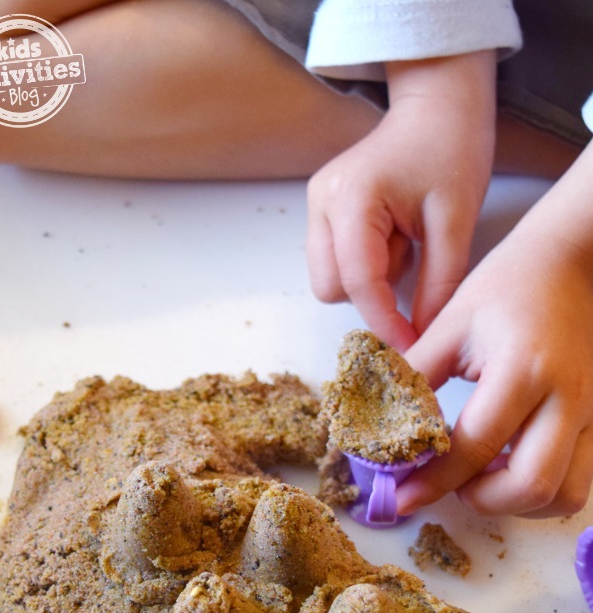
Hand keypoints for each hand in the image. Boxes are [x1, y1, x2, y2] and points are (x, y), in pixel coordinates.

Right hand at [306, 52, 495, 349]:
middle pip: (332, 287)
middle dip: (371, 296)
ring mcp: (316, 205)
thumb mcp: (456, 222)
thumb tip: (421, 335)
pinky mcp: (322, 211)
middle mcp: (322, 202)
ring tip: (403, 245)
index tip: (411, 346)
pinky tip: (391, 238)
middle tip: (413, 266)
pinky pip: (335, 262)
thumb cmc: (451, 150)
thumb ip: (438, 284)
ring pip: (329, 279)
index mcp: (353, 198)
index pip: (359, 281)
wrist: (437, 106)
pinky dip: (363, 266)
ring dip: (367, 281)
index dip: (384, 321)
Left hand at [397, 168, 592, 517]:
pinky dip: (541, 490)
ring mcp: (592, 413)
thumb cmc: (508, 285)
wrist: (573, 261)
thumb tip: (376, 427)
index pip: (472, 447)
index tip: (399, 499)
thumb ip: (413, 376)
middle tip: (450, 484)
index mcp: (522, 371)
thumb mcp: (450, 324)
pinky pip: (577, 480)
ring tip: (482, 477)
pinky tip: (510, 465)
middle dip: (481, 500)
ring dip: (516, 502)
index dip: (431, 482)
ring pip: (563, 495)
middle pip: (530, 486)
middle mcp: (567, 399)